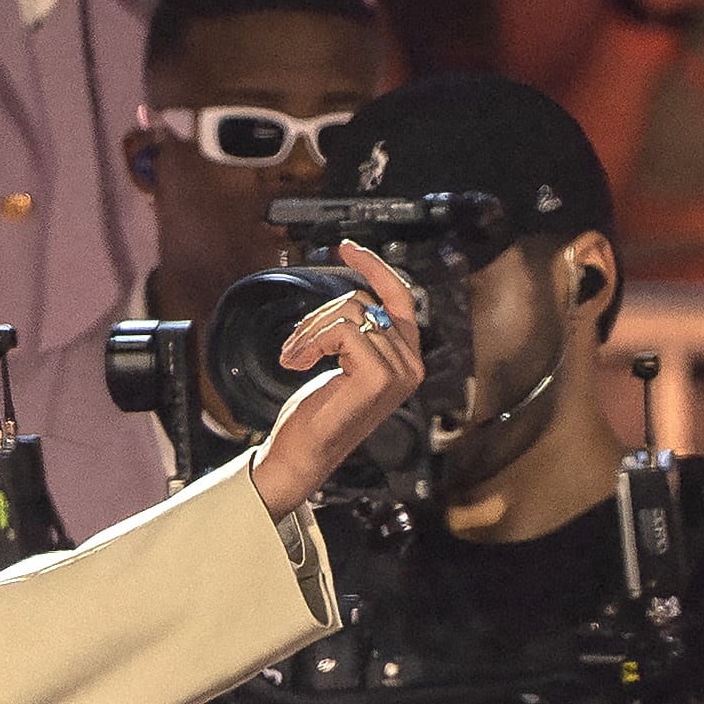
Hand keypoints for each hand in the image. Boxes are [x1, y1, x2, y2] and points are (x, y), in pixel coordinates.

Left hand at [244, 241, 430, 518]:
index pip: (400, 296)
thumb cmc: (317, 414)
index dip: (374, 268)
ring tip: (292, 358)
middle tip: (294, 346)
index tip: (345, 249)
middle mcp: (411, 365)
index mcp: (405, 358)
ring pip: (349, 313)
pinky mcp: (380, 379)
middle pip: (363, 302)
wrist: (301, 455)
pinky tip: (296, 364)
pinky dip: (310, 342)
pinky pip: (342, 331)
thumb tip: (356, 299)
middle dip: (317, 318)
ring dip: (308, 332)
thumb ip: (359, 334)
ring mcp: (399, 373)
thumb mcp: (342, 364)